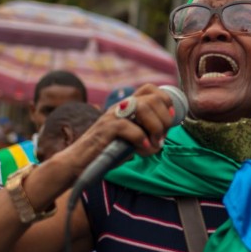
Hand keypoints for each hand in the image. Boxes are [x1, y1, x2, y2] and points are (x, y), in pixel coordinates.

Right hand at [56, 84, 176, 177]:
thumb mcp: (130, 139)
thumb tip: (162, 138)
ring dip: (155, 128)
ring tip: (153, 144)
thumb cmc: (106, 152)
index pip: (150, 89)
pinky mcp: (105, 129)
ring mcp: (111, 116)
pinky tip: (142, 149)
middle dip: (164, 119)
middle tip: (161, 138)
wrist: (79, 162)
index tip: (170, 120)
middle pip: (152, 98)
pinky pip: (129, 126)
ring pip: (143, 108)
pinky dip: (140, 139)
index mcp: (126, 106)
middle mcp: (120, 107)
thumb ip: (144, 133)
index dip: (166, 101)